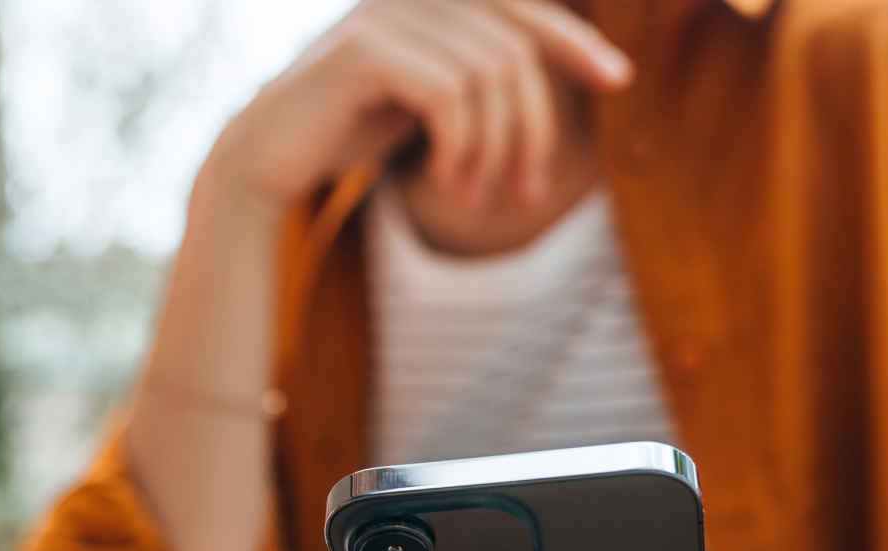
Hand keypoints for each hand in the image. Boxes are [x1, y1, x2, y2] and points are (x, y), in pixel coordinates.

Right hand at [210, 0, 633, 207]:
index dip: (575, 39)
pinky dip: (462, 146)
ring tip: (472, 195)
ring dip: (494, 148)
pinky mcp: (365, 48)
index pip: (524, 10)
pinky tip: (447, 182)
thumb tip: (537, 89)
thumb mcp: (429, 105)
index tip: (618, 78)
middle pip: (517, 47)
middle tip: (527, 191)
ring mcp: (388, 13)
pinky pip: (451, 91)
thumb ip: (476, 84)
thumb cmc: (349, 132)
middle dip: (535, 127)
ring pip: (491, 72)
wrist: (269, 158)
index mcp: (434, 4)